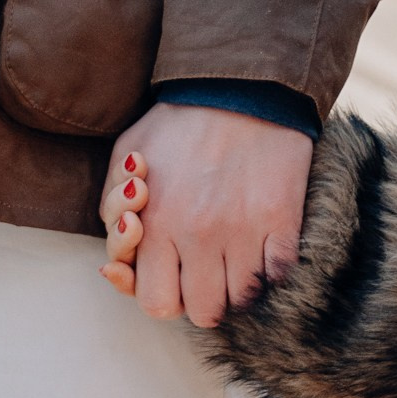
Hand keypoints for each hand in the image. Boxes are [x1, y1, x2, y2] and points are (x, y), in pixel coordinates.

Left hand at [98, 102, 310, 328]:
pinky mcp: (283, 222)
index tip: (175, 275)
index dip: (164, 294)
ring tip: (234, 254)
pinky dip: (271, 274)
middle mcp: (198, 235)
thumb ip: (112, 211)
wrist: (242, 85)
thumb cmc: (179, 123)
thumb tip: (115, 266)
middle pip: (200, 312)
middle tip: (204, 267)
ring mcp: (244, 233)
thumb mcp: (126, 156)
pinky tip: (263, 248)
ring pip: (240, 303)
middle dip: (199, 296)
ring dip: (236, 286)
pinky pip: (278, 279)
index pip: (155, 303)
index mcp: (156, 224)